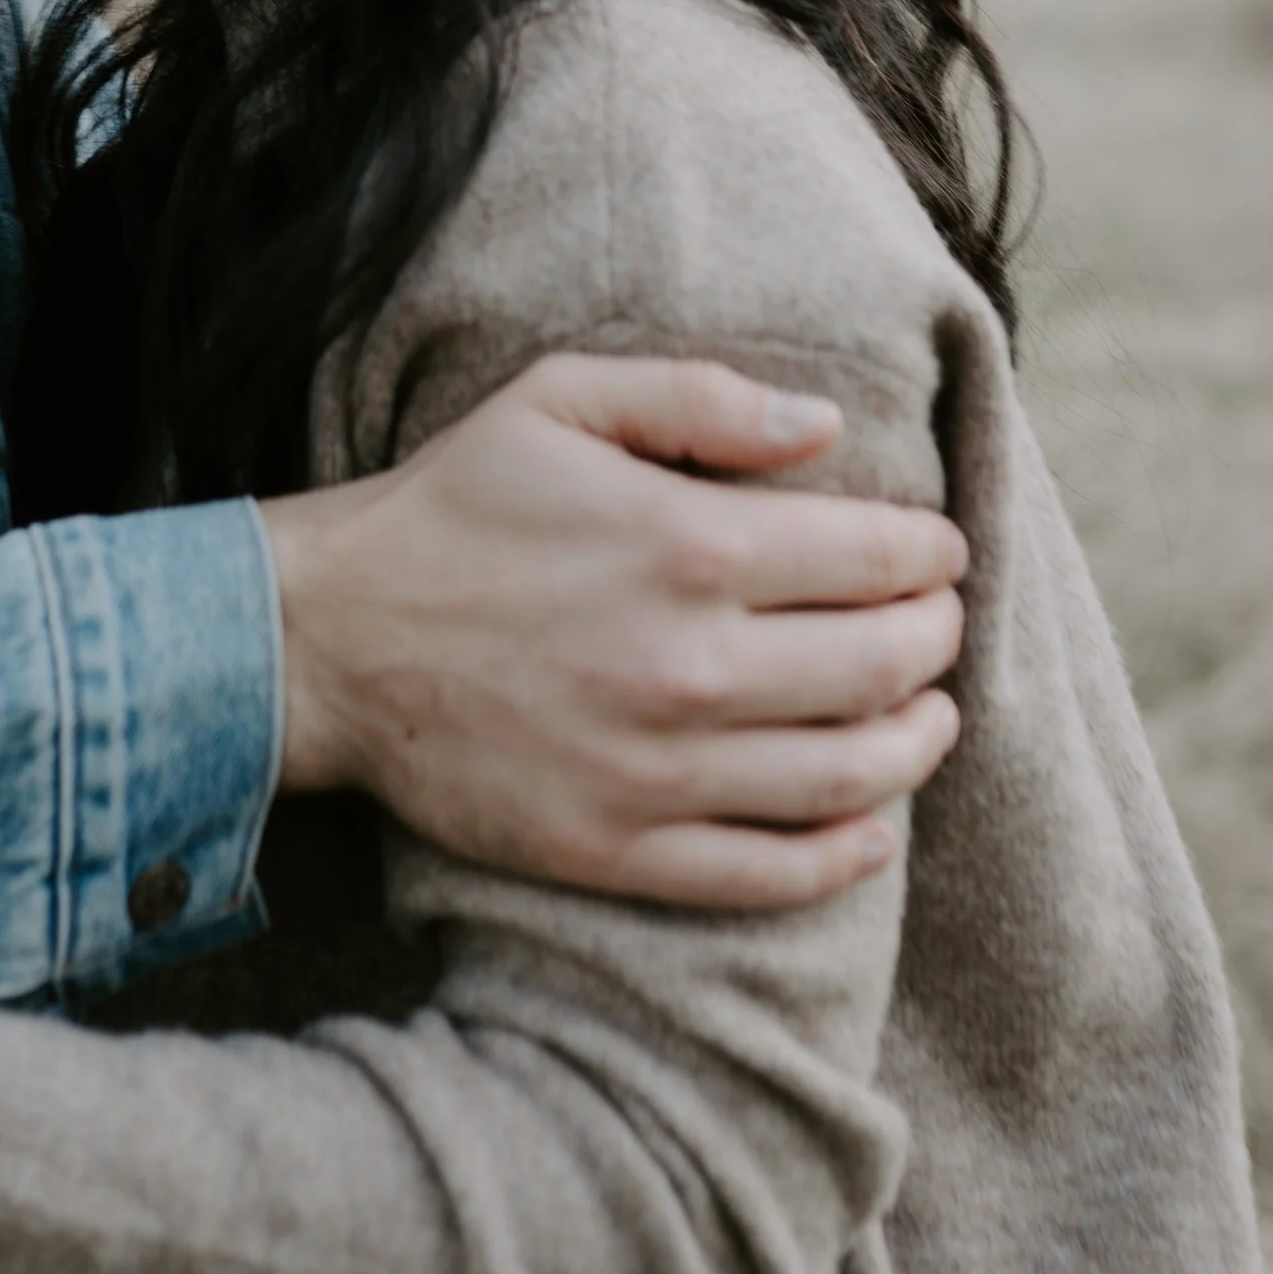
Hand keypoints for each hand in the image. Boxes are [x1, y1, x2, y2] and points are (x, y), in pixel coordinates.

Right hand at [260, 352, 966, 911]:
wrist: (332, 636)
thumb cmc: (454, 504)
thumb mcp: (561, 399)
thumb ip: (700, 398)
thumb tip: (824, 424)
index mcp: (688, 545)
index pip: (875, 559)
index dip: (932, 554)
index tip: (940, 551)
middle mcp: (690, 666)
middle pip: (882, 668)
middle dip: (937, 641)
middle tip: (941, 625)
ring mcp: (657, 771)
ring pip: (848, 777)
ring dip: (916, 746)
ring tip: (930, 717)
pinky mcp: (617, 850)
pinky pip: (767, 875)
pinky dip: (843, 857)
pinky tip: (871, 828)